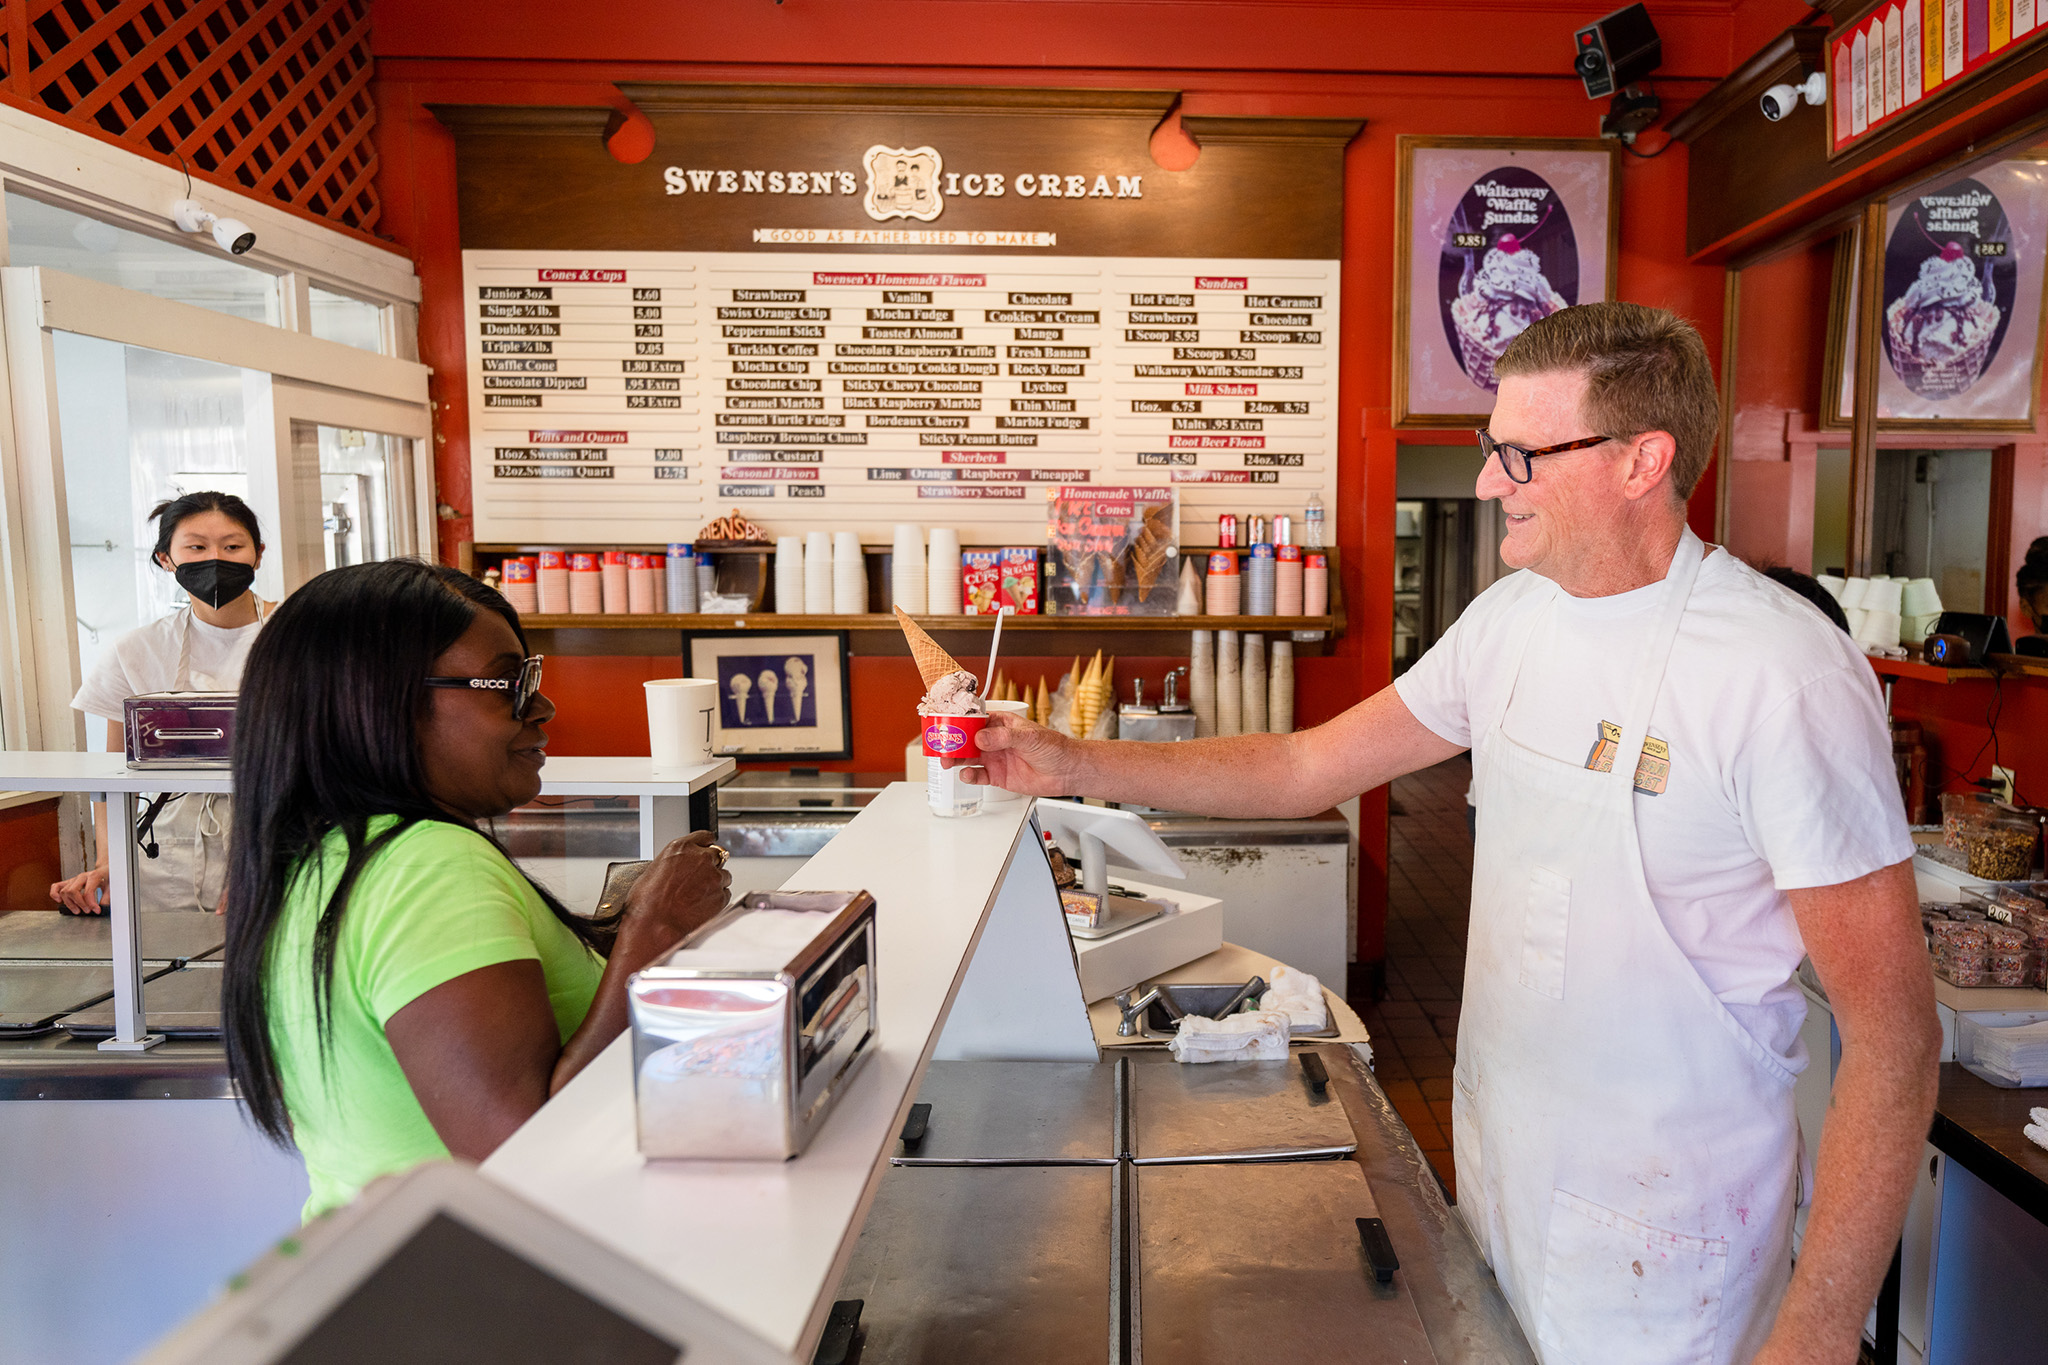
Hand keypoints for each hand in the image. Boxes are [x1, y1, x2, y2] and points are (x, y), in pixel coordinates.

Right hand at [50, 866, 108, 914]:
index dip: (91, 903)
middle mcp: (82, 876)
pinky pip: (56, 886)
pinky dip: (54, 893)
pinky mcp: (69, 882)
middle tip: (87, 911)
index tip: (96, 910)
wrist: (105, 869)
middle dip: (79, 903)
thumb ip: (108, 896)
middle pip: (72, 891)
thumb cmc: (108, 877)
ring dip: (69, 903)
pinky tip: (59, 900)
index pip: (88, 892)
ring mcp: (74, 879)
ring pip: (65, 891)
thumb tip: (102, 906)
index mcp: (94, 876)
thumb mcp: (112, 886)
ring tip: (78, 911)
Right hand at [616, 831, 730, 953]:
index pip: (706, 837)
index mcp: (682, 847)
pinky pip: (725, 894)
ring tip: (698, 897)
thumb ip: (675, 862)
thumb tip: (679, 867)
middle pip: (718, 855)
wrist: (653, 925)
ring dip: (715, 883)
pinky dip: (717, 899)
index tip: (708, 850)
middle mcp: (702, 858)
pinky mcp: (721, 896)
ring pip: (724, 875)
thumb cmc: (647, 902)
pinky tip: (702, 906)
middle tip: (701, 878)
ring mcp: (714, 877)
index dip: (707, 845)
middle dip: (712, 865)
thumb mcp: (655, 869)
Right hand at [945, 711, 1078, 796]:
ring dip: (956, 759)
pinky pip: (977, 775)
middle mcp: (994, 740)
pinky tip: (967, 774)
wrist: (1065, 771)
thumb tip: (982, 738)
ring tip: (948, 761)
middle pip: (966, 739)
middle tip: (942, 746)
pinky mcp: (997, 775)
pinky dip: (969, 776)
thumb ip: (1004, 737)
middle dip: (953, 742)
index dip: (959, 721)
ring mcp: (994, 757)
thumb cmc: (1053, 747)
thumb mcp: (1029, 737)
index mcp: (1001, 723)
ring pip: (968, 757)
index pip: (975, 719)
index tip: (946, 724)